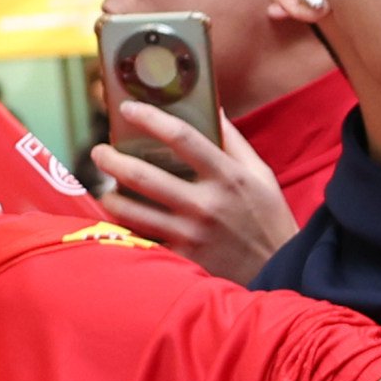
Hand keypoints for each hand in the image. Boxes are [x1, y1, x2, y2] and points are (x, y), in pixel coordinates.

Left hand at [89, 101, 296, 285]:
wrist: (280, 272)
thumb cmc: (268, 219)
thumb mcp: (261, 175)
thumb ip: (235, 141)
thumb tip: (213, 108)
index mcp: (227, 176)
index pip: (182, 137)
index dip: (149, 118)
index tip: (128, 108)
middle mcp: (207, 204)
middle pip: (143, 175)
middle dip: (111, 159)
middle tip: (100, 152)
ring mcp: (192, 234)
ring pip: (132, 211)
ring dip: (110, 198)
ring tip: (106, 190)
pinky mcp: (184, 259)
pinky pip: (142, 240)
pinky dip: (126, 229)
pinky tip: (122, 221)